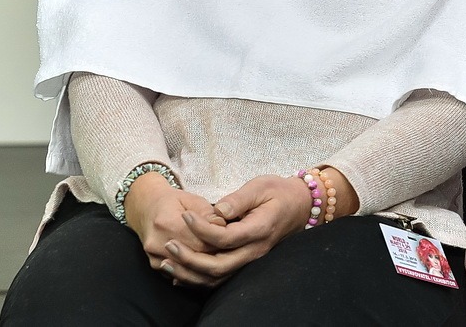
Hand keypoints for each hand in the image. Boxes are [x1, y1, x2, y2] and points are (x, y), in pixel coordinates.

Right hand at [123, 172, 224, 286]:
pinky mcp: (154, 265)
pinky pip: (177, 274)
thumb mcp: (193, 200)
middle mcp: (157, 242)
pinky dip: (192, 271)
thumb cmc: (173, 202)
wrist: (146, 208)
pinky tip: (205, 266)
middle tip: (231, 251)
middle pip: (193, 256)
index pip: (199, 241)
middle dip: (214, 255)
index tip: (232, 240)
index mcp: (167, 222)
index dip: (218, 242)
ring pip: (185, 269)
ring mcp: (154, 257)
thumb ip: (208, 213)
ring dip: (203, 266)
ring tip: (220, 259)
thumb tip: (223, 226)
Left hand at [157, 175, 311, 286]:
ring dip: (189, 273)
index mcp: (259, 229)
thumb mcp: (261, 186)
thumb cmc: (279, 192)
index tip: (184, 215)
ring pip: (216, 278)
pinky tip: (179, 274)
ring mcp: (250, 260)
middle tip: (169, 245)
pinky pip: (219, 279)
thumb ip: (239, 199)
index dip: (202, 229)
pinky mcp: (244, 263)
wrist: (299, 206)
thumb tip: (217, 210)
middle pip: (218, 266)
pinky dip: (197, 279)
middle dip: (189, 259)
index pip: (225, 237)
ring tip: (167, 261)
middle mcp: (254, 251)